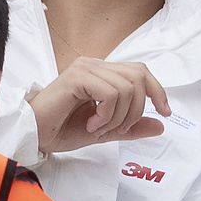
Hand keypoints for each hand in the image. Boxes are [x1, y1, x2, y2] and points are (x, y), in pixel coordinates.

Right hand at [28, 57, 170, 154]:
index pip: (140, 71)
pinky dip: (107, 115)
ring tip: (99, 129)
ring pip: (127, 87)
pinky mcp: (76, 77)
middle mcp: (95, 64)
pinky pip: (110, 93)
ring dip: (118, 117)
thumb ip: (132, 127)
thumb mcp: (106, 131)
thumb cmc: (62, 129)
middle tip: (118, 129)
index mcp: (102, 72)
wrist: (34, 135)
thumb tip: (162, 125)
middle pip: (138, 77)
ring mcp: (85, 68)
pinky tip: (92, 124)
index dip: (157, 90)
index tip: (165, 113)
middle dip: (137, 110)